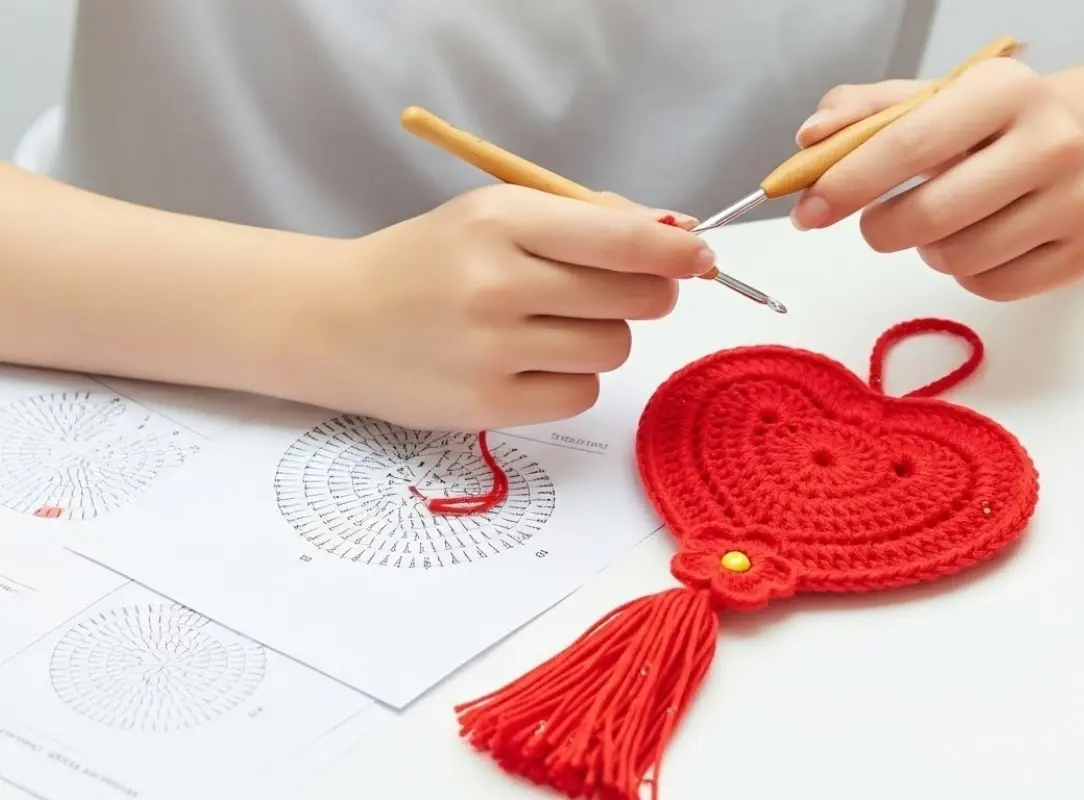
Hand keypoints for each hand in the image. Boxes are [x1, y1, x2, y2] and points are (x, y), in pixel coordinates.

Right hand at [283, 184, 712, 430]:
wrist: (336, 320)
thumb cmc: (428, 261)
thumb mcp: (494, 215)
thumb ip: (585, 220)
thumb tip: (678, 238)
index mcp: (500, 220)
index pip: (621, 239)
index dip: (675, 252)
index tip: (698, 257)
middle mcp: (496, 283)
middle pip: (634, 298)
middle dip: (647, 293)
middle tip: (623, 292)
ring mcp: (490, 351)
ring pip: (613, 349)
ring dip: (601, 337)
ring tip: (551, 327)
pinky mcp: (486, 405)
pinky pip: (582, 395)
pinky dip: (572, 380)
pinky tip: (532, 364)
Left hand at [791, 57, 1083, 300]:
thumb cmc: (984, 129)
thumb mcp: (928, 102)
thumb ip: (860, 115)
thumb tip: (809, 139)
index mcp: (1006, 89)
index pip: (909, 143)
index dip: (847, 183)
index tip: (807, 211)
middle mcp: (1054, 140)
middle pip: (930, 216)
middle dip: (881, 229)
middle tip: (877, 224)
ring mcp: (1079, 199)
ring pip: (957, 260)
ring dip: (929, 250)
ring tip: (947, 220)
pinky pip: (990, 287)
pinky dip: (968, 274)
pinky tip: (983, 240)